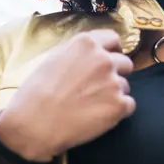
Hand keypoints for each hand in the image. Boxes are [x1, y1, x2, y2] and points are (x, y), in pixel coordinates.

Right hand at [0, 29, 134, 161]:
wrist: (34, 124)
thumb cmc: (36, 93)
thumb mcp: (53, 59)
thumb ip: (77, 52)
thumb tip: (91, 54)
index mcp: (86, 44)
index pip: (113, 40)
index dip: (112, 52)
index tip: (108, 61)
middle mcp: (103, 59)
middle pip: (124, 63)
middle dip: (115, 74)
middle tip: (98, 88)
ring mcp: (113, 82)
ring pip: (125, 86)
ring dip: (114, 94)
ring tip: (91, 106)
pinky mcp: (119, 105)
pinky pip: (129, 105)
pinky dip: (118, 112)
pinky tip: (98, 117)